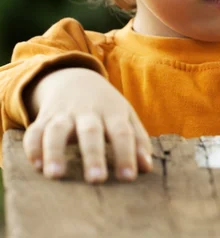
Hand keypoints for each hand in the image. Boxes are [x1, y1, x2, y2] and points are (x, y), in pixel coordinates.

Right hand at [22, 67, 152, 183]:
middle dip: (93, 155)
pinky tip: (36, 166)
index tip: (128, 178)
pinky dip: (33, 147)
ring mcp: (64, 114)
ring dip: (55, 151)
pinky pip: (34, 131)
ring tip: (55, 175)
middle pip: (91, 131)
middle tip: (97, 179)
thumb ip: (138, 140)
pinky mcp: (43, 118)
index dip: (126, 154)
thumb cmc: (106, 107)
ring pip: (57, 130)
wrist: (76, 79)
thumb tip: (147, 168)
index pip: (122, 132)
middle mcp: (88, 111)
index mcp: (113, 111)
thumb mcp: (125, 116)